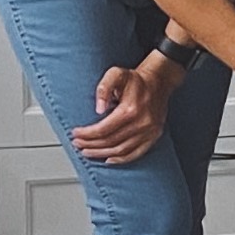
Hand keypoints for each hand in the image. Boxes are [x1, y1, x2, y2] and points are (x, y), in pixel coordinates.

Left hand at [74, 50, 179, 164]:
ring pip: (121, 150)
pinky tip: (109, 160)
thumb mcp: (116, 74)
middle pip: (110, 141)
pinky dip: (121, 159)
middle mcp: (142, 123)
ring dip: (102, 154)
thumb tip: (99, 108)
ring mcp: (149, 131)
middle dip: (91, 144)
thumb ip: (104, 88)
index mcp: (130, 109)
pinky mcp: (154, 136)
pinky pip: (136, 153)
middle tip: (78, 144)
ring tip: (88, 152)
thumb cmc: (135, 79)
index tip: (76, 133)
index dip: (87, 134)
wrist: (158, 82)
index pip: (103, 129)